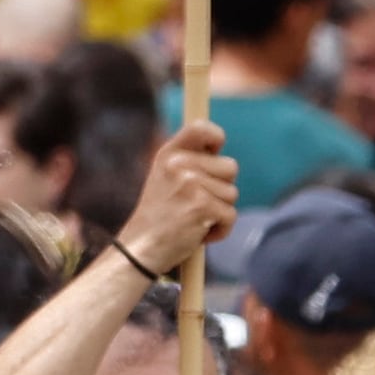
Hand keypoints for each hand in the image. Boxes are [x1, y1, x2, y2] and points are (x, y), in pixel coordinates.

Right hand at [118, 122, 240, 273]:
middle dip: (221, 187)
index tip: (214, 152)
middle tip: (195, 202)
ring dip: (219, 211)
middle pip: (230, 166)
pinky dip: (220, 229)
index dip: (216, 138)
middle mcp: (178, 164)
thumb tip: (217, 147)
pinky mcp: (203, 206)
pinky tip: (198, 232)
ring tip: (194, 218)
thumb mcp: (166, 177)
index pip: (201, 127)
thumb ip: (188, 161)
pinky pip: (231, 215)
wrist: (142, 246)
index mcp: (168, 154)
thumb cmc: (159, 215)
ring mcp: (190, 184)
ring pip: (232, 193)